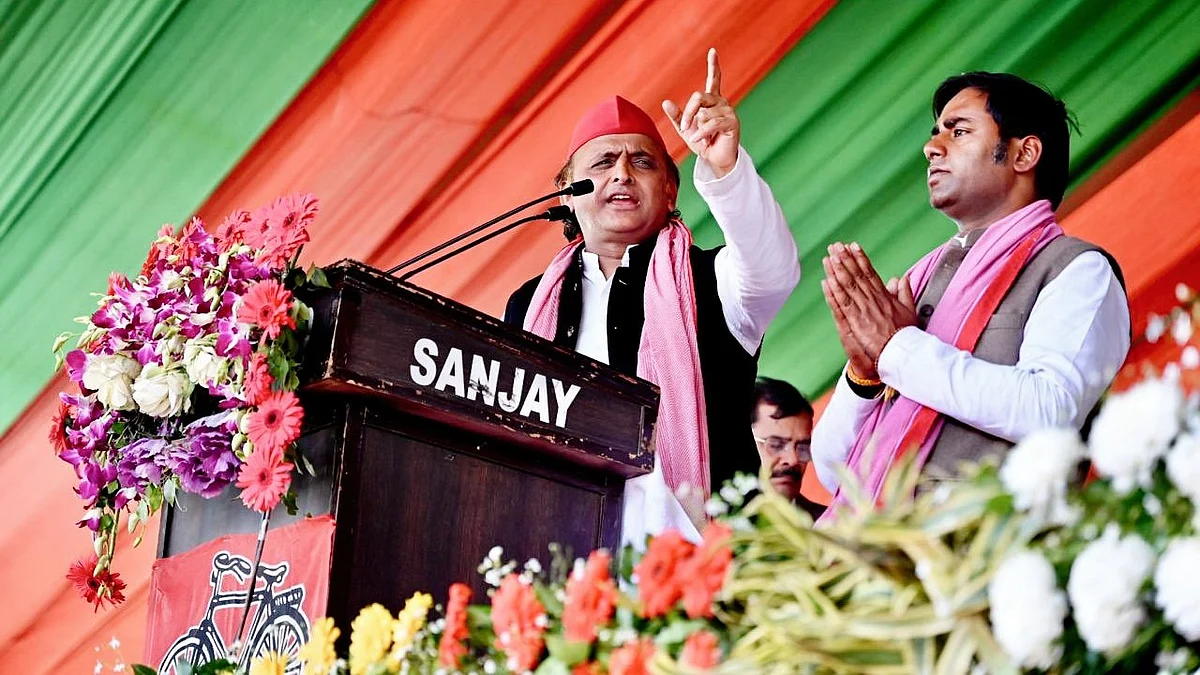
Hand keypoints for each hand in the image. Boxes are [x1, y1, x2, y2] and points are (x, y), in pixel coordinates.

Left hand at [662, 48, 739, 176]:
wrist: (715, 159)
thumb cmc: (702, 142)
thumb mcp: (685, 129)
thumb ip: (676, 116)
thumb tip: (665, 102)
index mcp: (712, 101)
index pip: (714, 79)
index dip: (714, 65)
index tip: (713, 51)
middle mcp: (721, 102)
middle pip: (699, 97)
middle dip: (688, 113)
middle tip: (684, 128)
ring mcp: (728, 111)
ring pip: (704, 113)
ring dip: (697, 129)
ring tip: (702, 139)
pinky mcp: (732, 122)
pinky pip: (711, 123)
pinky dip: (701, 133)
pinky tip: (699, 141)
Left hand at [822, 242, 917, 366]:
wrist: (901, 351)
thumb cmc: (905, 334)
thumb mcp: (909, 309)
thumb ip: (904, 292)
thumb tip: (900, 278)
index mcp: (884, 296)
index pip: (869, 272)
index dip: (860, 258)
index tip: (852, 246)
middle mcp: (872, 300)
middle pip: (856, 275)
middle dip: (845, 259)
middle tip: (835, 246)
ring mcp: (863, 310)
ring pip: (847, 286)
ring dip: (837, 271)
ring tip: (829, 257)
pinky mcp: (855, 322)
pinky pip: (843, 304)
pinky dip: (834, 292)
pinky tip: (826, 281)